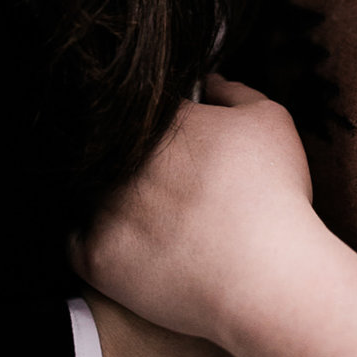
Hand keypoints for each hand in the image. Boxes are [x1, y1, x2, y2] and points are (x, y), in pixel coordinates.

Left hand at [75, 74, 324, 349]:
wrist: (267, 275)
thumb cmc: (276, 195)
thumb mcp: (271, 122)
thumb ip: (234, 91)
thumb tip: (206, 81)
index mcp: (162, 121)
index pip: (147, 115)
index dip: (167, 133)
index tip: (185, 152)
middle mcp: (123, 158)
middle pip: (114, 152)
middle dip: (137, 167)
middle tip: (171, 191)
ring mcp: (104, 206)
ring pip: (93, 194)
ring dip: (115, 202)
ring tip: (154, 222)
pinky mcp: (94, 255)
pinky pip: (80, 241)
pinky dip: (102, 242)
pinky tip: (135, 247)